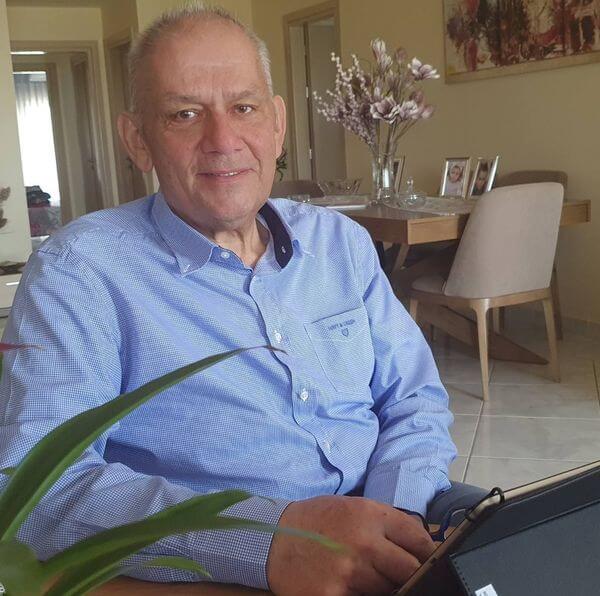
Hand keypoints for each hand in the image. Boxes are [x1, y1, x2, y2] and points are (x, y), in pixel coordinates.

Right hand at [266, 495, 434, 595]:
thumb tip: (423, 542)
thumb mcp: (353, 507)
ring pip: (388, 590)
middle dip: (409, 574)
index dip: (427, 552)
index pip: (418, 539)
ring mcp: (349, 572)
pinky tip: (352, 586)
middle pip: (409, 570)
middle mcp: (363, 542)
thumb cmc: (318, 520)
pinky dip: (362, 595)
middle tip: (402, 575)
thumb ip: (386, 522)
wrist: (275, 538)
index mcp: (369, 515)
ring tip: (368, 576)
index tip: (427, 560)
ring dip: (384, 587)